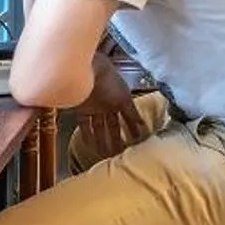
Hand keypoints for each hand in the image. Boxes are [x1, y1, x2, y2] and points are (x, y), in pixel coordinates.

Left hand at [65, 50, 149, 166]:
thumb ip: (132, 113)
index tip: (136, 140)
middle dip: (116, 138)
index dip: (131, 128)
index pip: (127, 117)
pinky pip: (85, 125)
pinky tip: (90, 146)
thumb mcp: (125, 98)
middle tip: (119, 153)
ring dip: (102, 140)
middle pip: (113, 125)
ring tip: (104, 154)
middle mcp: (108, 104)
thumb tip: (142, 124)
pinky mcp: (81, 109)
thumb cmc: (110, 80)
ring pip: (99, 127)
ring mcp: (94, 107)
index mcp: (120, 99)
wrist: (89, 70)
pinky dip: (87, 135)